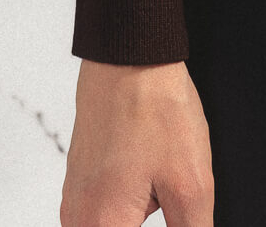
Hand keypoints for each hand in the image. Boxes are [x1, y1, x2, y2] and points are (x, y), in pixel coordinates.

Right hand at [60, 59, 214, 226]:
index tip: (175, 217)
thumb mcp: (191, 182)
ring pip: (110, 226)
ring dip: (139, 216)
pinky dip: (128, 207)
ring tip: (162, 179)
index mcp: (102, 226)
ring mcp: (75, 198)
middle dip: (151, 221)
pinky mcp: (80, 180)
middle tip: (169, 194)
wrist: (129, 56)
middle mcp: (78, 219)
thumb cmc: (154, 107)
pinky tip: (151, 177)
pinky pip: (102, 213)